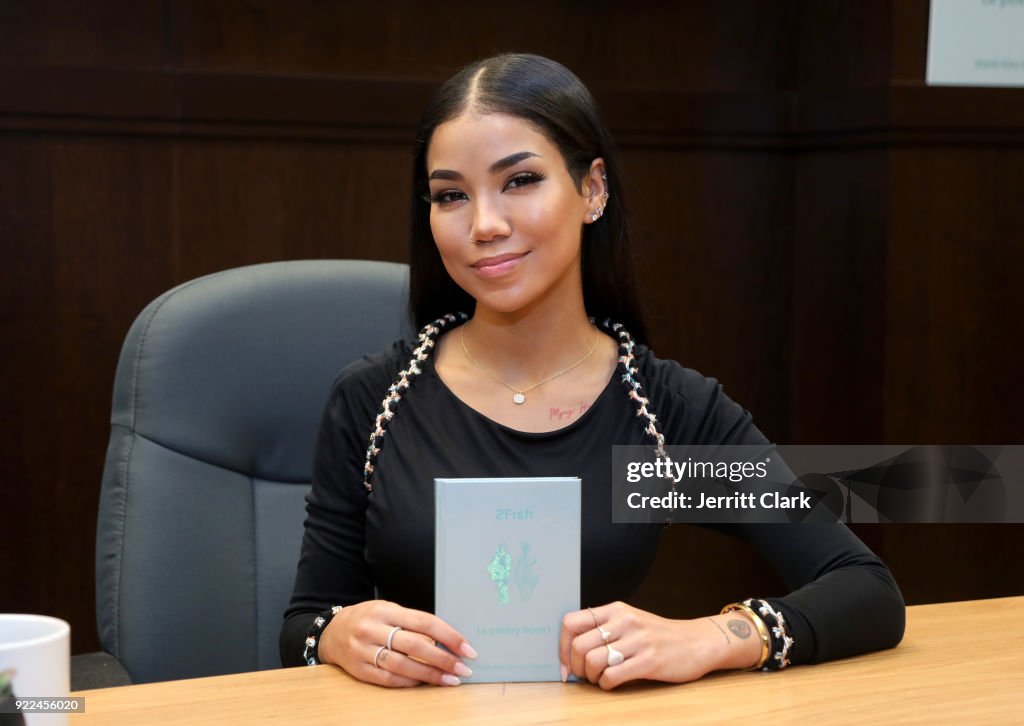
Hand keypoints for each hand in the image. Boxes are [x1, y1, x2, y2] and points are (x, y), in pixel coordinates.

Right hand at [318, 600, 476, 686]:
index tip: (466, 647)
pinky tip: (425, 682)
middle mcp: (373, 629)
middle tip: (463, 668)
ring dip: (430, 674)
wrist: (331, 631)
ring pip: (402, 665)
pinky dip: (409, 681)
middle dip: (443, 658)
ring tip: (450, 679)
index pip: (424, 622)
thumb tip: (446, 639)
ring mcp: (364, 650)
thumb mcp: (388, 610)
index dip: (448, 635)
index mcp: (386, 610)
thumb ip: (412, 622)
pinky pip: (388, 679)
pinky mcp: (359, 670)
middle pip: (415, 645)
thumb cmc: (369, 619)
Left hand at [559, 602, 758, 689]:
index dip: (561, 646)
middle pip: (579, 646)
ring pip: (593, 661)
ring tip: (600, 679)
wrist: (697, 642)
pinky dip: (606, 685)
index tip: (564, 664)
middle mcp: (624, 621)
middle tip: (584, 676)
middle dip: (576, 667)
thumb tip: (570, 647)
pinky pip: (612, 676)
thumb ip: (604, 627)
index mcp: (615, 609)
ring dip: (591, 677)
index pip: (571, 622)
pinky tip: (612, 684)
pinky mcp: (649, 661)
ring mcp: (637, 640)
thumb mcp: (630, 620)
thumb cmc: (659, 635)